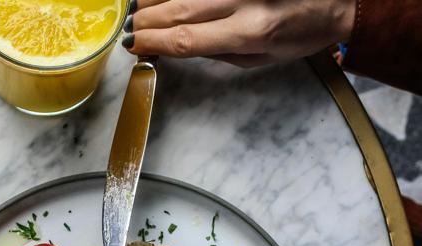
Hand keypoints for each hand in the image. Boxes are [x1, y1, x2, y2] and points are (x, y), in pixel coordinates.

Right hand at [123, 0, 355, 66]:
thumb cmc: (300, 35)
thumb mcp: (261, 58)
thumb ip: (221, 51)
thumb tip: (183, 44)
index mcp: (249, 32)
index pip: (187, 39)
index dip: (154, 42)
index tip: (133, 45)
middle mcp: (242, 0)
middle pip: (180, 9)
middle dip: (148, 18)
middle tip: (128, 26)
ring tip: (138, 8)